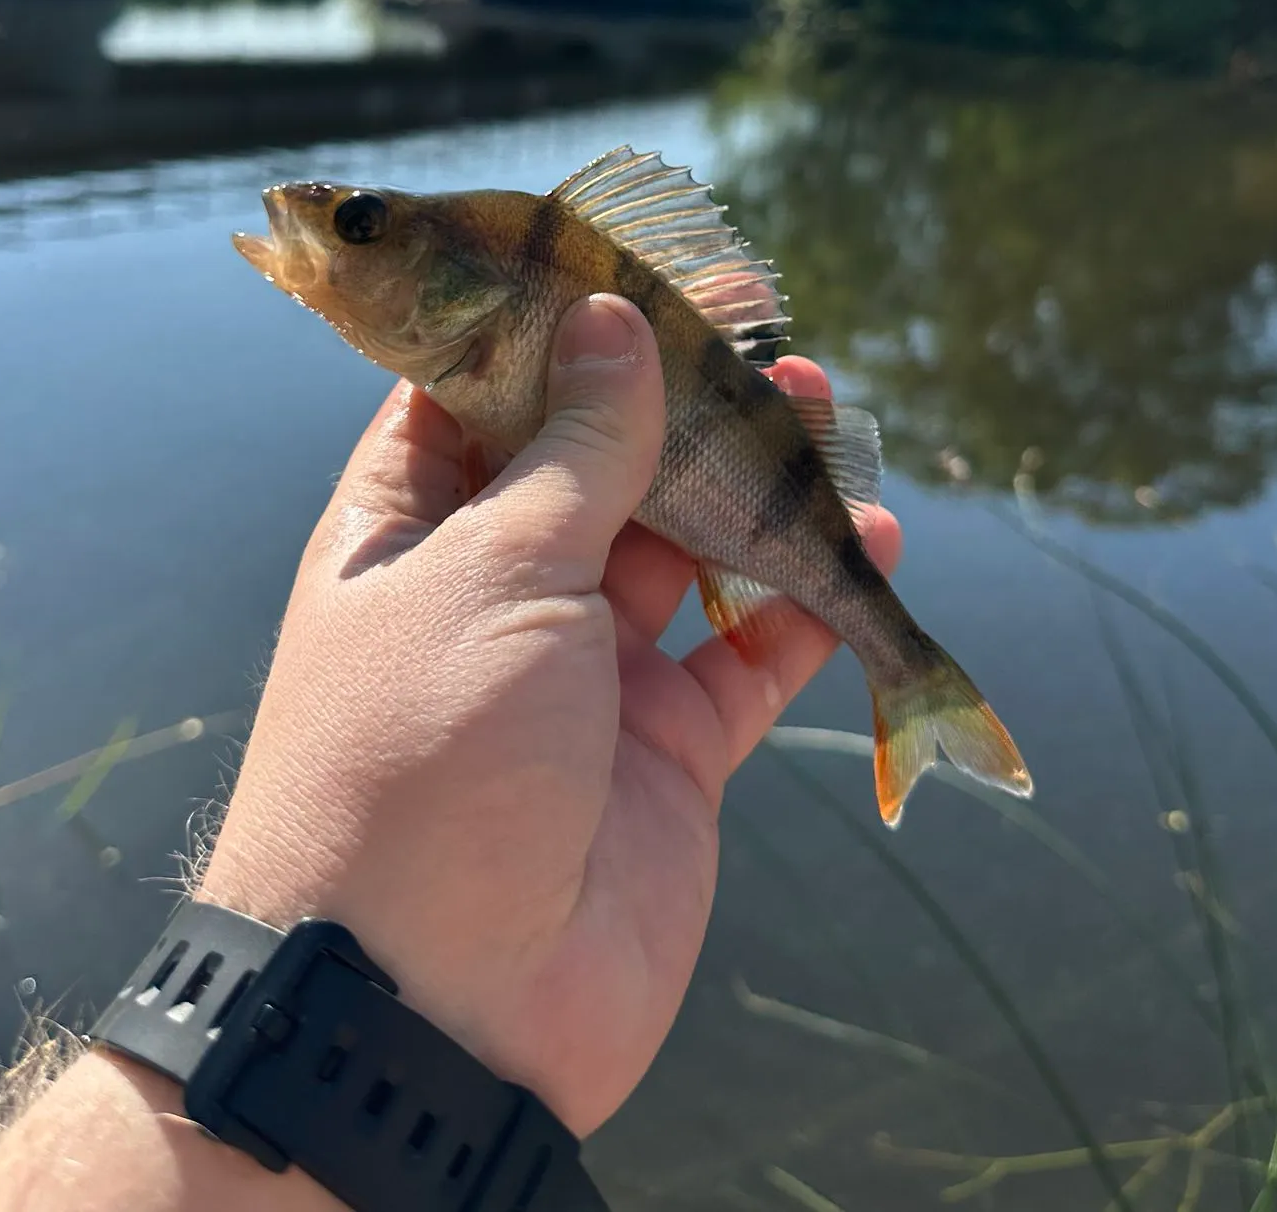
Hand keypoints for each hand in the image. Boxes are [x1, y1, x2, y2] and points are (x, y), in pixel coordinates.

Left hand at [198, 294, 901, 1137]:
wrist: (440, 1004)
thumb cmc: (425, 755)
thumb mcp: (491, 571)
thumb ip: (574, 451)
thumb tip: (613, 325)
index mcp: (414, 533)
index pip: (479, 399)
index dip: (558, 331)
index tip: (640, 273)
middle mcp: (500, 592)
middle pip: (604, 465)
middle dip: (681, 400)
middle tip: (765, 333)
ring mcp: (590, 672)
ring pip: (690, 550)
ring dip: (757, 486)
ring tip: (826, 417)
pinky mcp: (668, 749)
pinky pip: (751, 655)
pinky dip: (807, 602)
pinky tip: (863, 542)